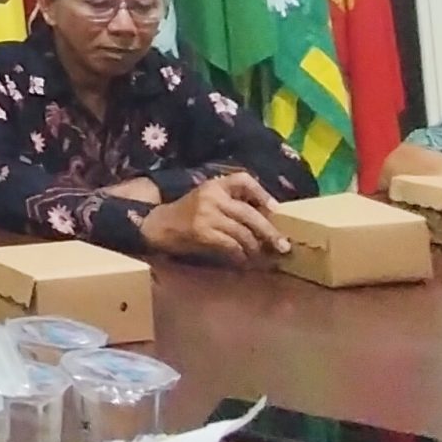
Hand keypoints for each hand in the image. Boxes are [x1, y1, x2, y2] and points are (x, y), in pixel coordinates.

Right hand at [141, 172, 289, 266]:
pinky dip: (240, 256)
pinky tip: (244, 262)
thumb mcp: (207, 199)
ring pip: (243, 233)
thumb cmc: (187, 215)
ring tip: (264, 259)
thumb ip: (230, 203)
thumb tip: (266, 217)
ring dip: (256, 249)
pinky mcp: (202, 232)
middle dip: (269, 232)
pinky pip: (230, 245)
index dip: (262, 193)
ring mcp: (207, 214)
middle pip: (250, 213)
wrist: (158, 226)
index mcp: (215, 185)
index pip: (244, 180)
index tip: (276, 209)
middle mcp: (212, 196)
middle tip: (284, 246)